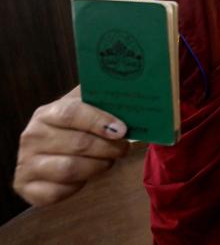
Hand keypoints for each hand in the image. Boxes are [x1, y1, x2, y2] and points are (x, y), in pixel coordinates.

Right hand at [13, 87, 129, 205]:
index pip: (71, 113)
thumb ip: (101, 101)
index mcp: (46, 114)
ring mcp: (27, 163)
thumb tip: (126, 93)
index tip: (122, 130)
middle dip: (107, 147)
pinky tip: (86, 177)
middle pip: (77, 143)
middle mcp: (32, 137)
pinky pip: (58, 191)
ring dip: (97, 166)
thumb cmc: (73, 129)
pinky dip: (78, 186)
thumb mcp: (84, 109)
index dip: (99, 121)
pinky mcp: (28, 187)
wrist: (46, 154)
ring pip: (70, 169)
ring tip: (109, 160)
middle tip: (123, 148)